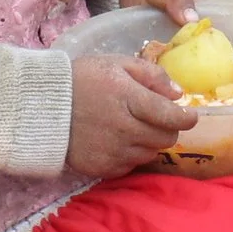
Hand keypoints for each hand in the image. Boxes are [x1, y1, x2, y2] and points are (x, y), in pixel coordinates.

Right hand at [66, 54, 199, 178]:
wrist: (42, 107)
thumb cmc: (81, 80)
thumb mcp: (116, 64)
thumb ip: (151, 75)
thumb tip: (178, 94)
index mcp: (130, 99)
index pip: (171, 117)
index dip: (187, 118)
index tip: (190, 115)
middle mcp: (125, 129)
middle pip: (165, 138)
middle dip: (168, 128)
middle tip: (157, 119)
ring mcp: (114, 151)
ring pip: (150, 153)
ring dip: (149, 142)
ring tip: (134, 128)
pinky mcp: (103, 167)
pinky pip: (131, 166)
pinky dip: (131, 155)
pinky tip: (118, 141)